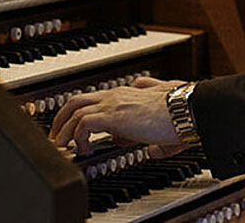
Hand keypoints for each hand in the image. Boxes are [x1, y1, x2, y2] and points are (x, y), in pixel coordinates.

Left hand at [48, 77, 188, 156]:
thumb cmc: (179, 118)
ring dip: (64, 131)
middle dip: (62, 119)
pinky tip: (82, 150)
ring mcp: (114, 103)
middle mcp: (117, 95)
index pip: (94, 98)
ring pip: (75, 111)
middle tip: (58, 137)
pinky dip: (77, 138)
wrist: (186, 112)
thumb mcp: (161, 127)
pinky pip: (84, 124)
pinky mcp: (114, 116)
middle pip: (76, 100)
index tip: (75, 130)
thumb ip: (154, 136)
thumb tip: (149, 150)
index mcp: (127, 94)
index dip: (79, 114)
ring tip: (63, 147)